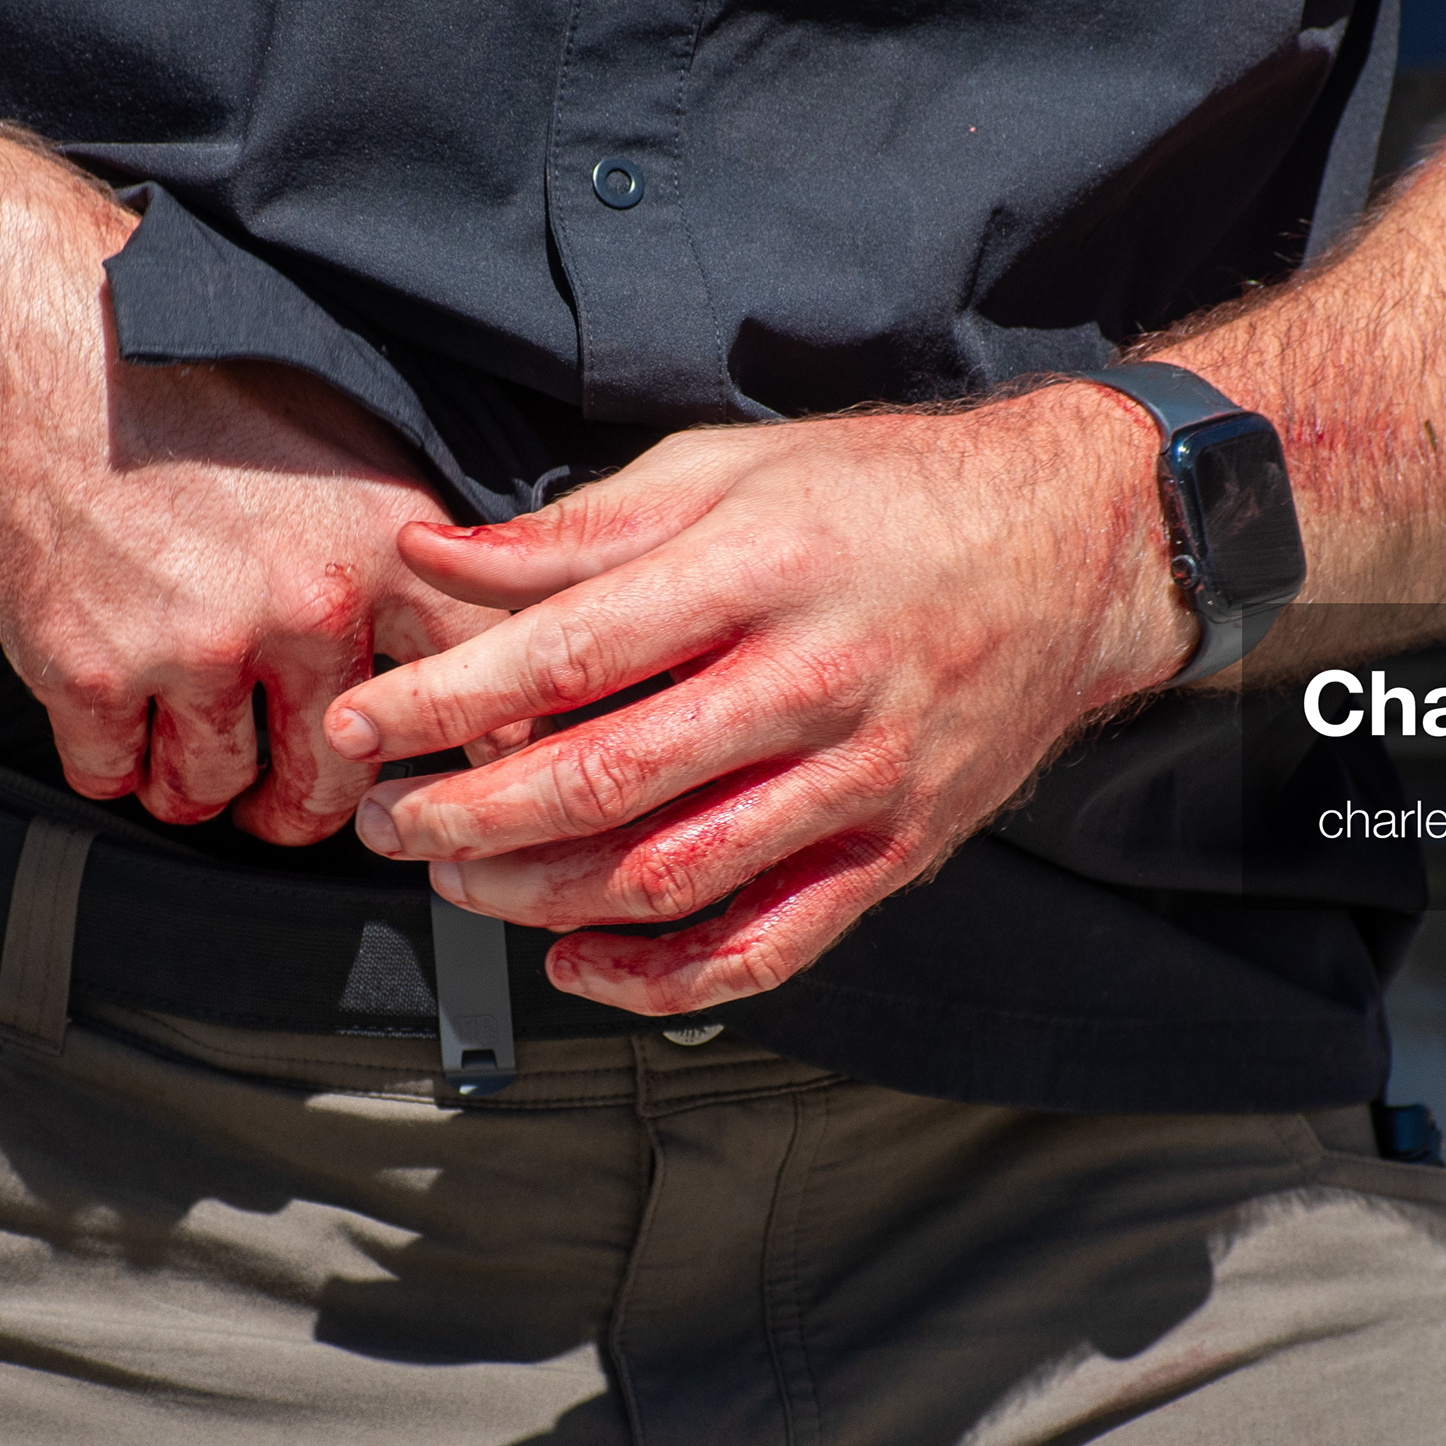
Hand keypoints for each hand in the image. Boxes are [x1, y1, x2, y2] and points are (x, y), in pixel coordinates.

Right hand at [0, 189, 501, 840]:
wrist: (24, 338)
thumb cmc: (174, 368)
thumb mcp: (338, 428)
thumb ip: (404, 534)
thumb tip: (469, 619)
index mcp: (383, 541)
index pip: (474, 681)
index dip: (459, 744)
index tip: (436, 772)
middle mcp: (306, 604)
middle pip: (337, 779)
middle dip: (301, 799)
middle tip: (279, 787)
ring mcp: (197, 645)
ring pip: (212, 791)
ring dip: (194, 782)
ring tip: (181, 738)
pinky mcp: (92, 671)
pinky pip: (112, 776)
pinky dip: (108, 760)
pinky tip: (110, 712)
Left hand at [323, 383, 1198, 1014]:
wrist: (1080, 548)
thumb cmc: (887, 497)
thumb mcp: (730, 468)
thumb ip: (579, 527)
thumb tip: (436, 557)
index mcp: (760, 569)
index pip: (568, 651)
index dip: (446, 698)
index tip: (365, 723)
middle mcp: (813, 682)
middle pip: (605, 780)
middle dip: (467, 814)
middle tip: (387, 821)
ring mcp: (861, 781)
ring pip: (670, 875)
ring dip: (538, 897)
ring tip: (456, 880)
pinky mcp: (896, 851)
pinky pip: (767, 945)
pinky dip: (661, 977)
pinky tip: (580, 963)